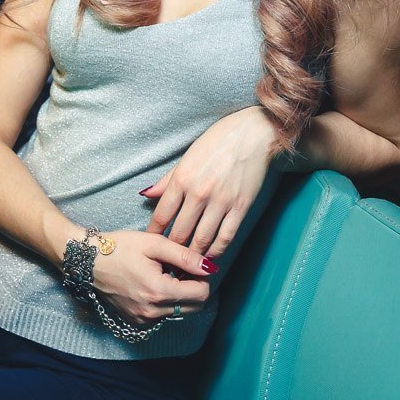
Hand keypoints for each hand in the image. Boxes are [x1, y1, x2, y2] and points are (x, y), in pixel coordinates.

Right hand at [88, 229, 217, 327]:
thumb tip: (210, 267)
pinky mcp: (136, 321)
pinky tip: (154, 283)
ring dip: (181, 295)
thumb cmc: (119, 247)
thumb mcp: (154, 244)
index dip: (202, 277)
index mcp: (159, 292)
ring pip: (180, 312)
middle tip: (180, 267)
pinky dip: (167, 302)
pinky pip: (164, 315)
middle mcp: (153, 312)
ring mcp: (143, 319)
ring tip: (165, 273)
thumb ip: (185, 256)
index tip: (190, 263)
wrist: (87, 261)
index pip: (202, 294)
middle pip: (195, 307)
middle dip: (194, 287)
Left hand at [141, 106, 276, 258]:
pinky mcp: (240, 207)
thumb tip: (147, 195)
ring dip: (193, 257)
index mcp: (182, 179)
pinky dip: (216, 251)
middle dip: (171, 251)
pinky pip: (225, 237)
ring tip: (186, 267)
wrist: (252, 133)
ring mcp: (221, 201)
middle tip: (167, 263)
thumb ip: (168, 180)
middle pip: (180, 233)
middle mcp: (199, 193)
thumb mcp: (187, 157)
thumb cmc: (218, 141)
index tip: (151, 244)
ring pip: (202, 240)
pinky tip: (210, 258)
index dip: (154, 234)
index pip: (162, 215)